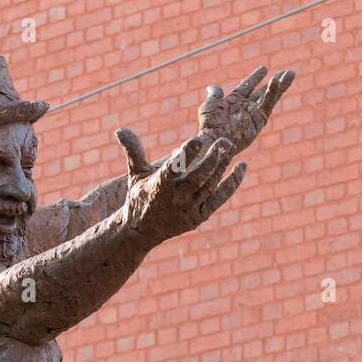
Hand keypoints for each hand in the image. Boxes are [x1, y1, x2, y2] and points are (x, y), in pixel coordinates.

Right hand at [116, 129, 245, 242]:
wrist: (141, 232)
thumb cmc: (139, 196)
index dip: (185, 155)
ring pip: (210, 186)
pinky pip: (219, 198)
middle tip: (224, 141)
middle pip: (198, 178)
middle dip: (212, 160)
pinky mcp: (199, 216)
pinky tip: (241, 167)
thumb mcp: (136, 174)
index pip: (173, 169)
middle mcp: (176, 200)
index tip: (197, 139)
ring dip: (222, 167)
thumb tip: (120, 129)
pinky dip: (231, 183)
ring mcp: (189, 210)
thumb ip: (133, 150)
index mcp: (159, 187)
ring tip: (229, 147)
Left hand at [197, 65, 294, 153]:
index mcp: (234, 101)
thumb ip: (215, 96)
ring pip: (269, 97)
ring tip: (290, 74)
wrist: (214, 139)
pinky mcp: (259, 121)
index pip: (248, 86)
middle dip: (276, 82)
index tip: (264, 68)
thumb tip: (213, 87)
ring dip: (280, 85)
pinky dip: (273, 93)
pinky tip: (278, 82)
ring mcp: (253, 114)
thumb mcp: (210, 106)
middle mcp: (246, 107)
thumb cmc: (208, 126)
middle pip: (263, 91)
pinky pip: (267, 105)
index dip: (256, 77)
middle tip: (288, 72)